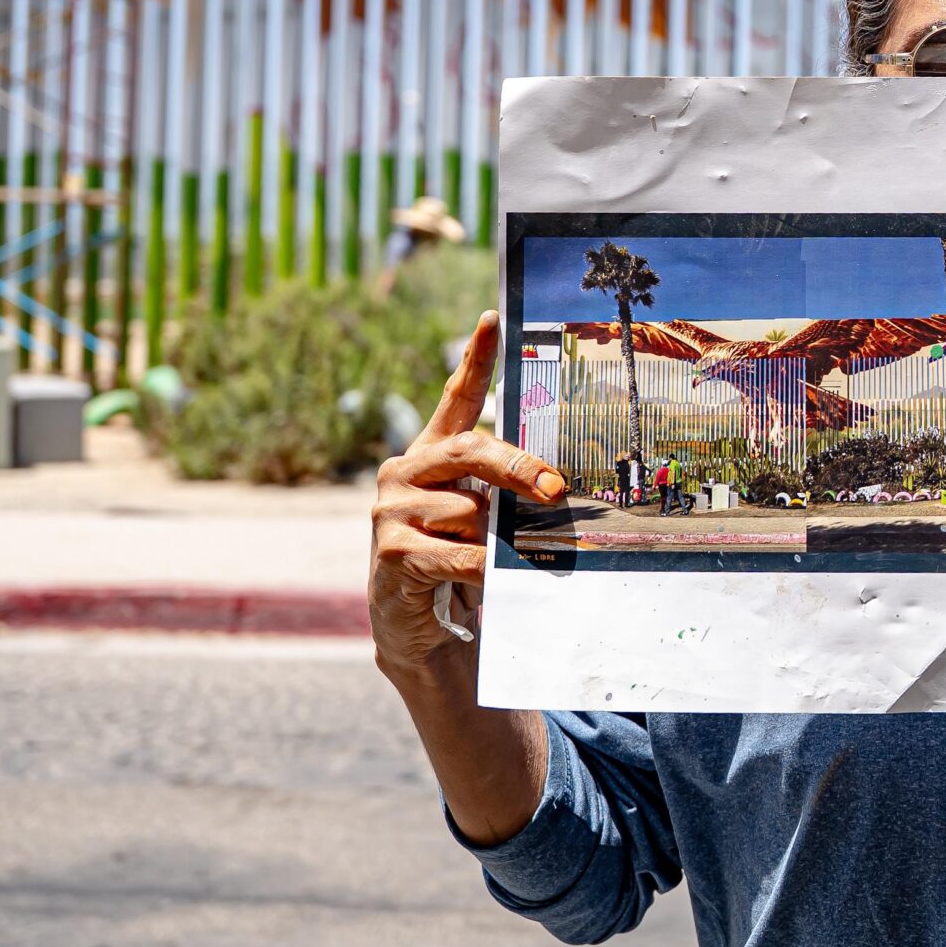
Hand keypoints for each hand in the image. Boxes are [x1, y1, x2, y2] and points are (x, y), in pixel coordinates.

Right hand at [368, 311, 567, 680]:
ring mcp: (391, 510)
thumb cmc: (455, 563)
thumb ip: (502, 494)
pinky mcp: (390, 552)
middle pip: (469, 450)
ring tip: (497, 561)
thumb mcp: (481, 519)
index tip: (492, 319)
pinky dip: (483, 568)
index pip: (453, 399)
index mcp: (431, 456)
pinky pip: (456, 553)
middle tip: (555, 489)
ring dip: (496, 540)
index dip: (474, 359)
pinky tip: (488, 580)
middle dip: (517, 468)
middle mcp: (404, 473)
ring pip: (469, 511)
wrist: (412, 627)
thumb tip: (554, 486)